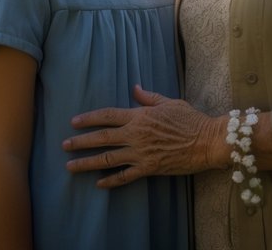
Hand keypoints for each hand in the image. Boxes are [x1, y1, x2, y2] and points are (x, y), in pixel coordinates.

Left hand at [63, 85, 226, 187]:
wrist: (207, 141)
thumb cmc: (190, 119)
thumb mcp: (169, 102)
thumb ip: (148, 97)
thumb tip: (134, 88)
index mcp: (139, 116)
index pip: (108, 115)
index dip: (89, 118)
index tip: (74, 122)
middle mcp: (136, 135)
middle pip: (102, 138)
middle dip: (80, 141)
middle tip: (63, 145)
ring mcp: (141, 153)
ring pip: (107, 159)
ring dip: (87, 162)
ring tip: (70, 166)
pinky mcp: (149, 168)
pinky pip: (125, 176)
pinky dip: (110, 181)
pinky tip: (98, 183)